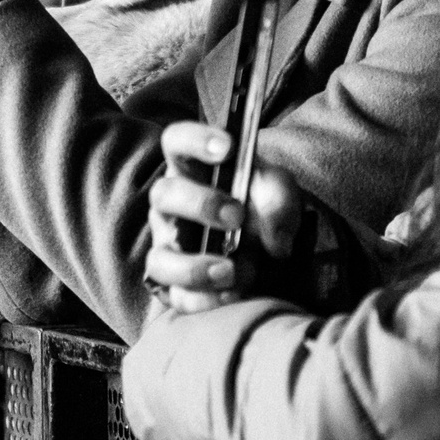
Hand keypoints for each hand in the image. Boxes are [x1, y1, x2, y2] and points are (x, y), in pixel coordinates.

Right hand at [139, 121, 304, 312]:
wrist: (270, 253)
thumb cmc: (263, 209)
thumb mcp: (279, 192)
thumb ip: (280, 198)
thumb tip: (274, 239)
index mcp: (192, 169)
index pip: (177, 141)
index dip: (195, 139)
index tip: (228, 147)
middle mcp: (172, 207)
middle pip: (164, 195)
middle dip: (201, 204)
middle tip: (237, 216)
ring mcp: (169, 248)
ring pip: (160, 257)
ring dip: (194, 266)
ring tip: (231, 270)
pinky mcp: (177, 287)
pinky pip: (177, 296)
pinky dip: (205, 300)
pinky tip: (232, 295)